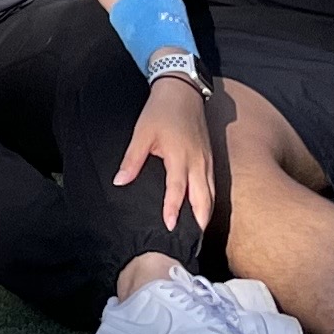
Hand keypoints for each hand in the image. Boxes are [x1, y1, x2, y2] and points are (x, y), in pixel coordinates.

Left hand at [114, 73, 216, 233]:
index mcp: (179, 156)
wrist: (181, 91)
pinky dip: (210, 200)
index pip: (178, 190)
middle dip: (200, 221)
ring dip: (207, 213)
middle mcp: (198, 162)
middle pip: (204, 198)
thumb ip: (132, 160)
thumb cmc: (160, 112)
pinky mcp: (210, 158)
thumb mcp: (141, 133)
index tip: (170, 227)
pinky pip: (213, 185)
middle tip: (194, 241)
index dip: (174, 210)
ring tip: (200, 233)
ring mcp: (207, 160)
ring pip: (212, 194)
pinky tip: (204, 210)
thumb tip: (120, 182)